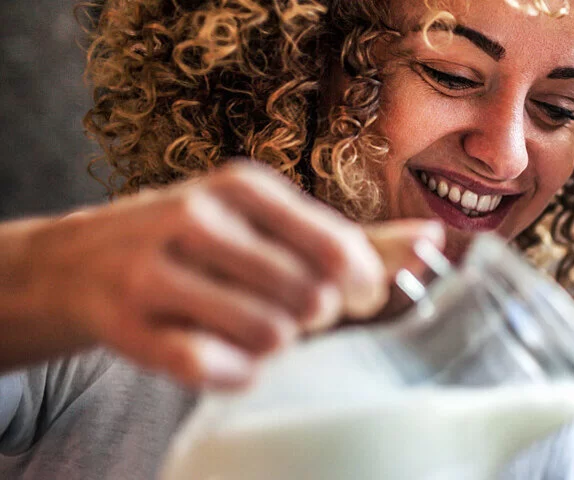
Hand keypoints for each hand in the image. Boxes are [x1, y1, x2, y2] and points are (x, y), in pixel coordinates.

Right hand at [9, 163, 440, 389]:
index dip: (362, 287)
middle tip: (298, 316)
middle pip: (307, 298)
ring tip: (259, 332)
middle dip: (316, 318)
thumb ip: (351, 238)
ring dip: (276, 347)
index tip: (357, 298)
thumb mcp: (267, 222)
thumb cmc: (197, 242)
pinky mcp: (126, 325)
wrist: (75, 262)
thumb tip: (436, 239)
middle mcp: (196, 219)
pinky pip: (208, 367)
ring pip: (266, 334)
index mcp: (242, 187)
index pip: (336, 249)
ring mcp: (155, 272)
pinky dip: (233, 374)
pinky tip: (229, 360)